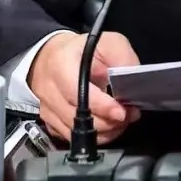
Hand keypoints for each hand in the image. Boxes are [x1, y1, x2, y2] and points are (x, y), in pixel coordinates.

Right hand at [28, 30, 141, 144]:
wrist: (52, 58)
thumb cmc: (82, 50)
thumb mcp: (108, 43)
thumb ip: (123, 59)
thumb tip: (134, 82)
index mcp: (61, 65)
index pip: (78, 93)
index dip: (101, 106)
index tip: (121, 112)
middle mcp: (49, 90)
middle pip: (77, 118)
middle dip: (107, 122)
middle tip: (127, 116)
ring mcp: (46, 109)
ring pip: (74, 133)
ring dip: (102, 131)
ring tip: (120, 121)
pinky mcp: (49, 124)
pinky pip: (71, 138)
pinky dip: (92, 136)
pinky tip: (107, 127)